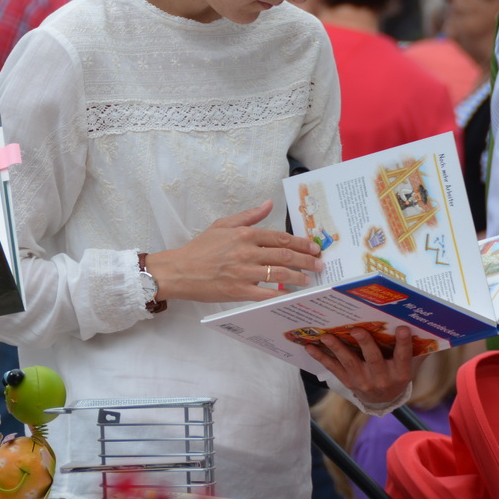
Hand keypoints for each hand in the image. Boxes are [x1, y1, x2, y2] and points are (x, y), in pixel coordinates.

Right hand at [145, 201, 322, 303]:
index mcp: (244, 234)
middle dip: (306, 260)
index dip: (300, 243)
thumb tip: (268, 203)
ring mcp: (243, 272)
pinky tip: (292, 295)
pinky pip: (266, 294)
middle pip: (284, 255)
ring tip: (309, 280)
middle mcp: (246, 252)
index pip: (280, 238)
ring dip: (298, 277)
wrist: (179, 271)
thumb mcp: (223, 225)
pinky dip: (281, 294)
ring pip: (279, 274)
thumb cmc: (200, 248)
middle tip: (319, 264)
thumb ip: (248, 215)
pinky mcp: (238, 291)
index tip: (313, 248)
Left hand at [306, 327, 419, 407]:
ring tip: (327, 336)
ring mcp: (363, 381)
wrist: (383, 401)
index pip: (404, 356)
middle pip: (373, 359)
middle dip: (365, 344)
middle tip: (356, 329)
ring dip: (337, 348)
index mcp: (401, 373)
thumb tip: (424, 327)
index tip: (402, 328)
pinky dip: (321, 357)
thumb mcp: (411, 366)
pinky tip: (310, 347)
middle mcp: (382, 378)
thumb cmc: (398, 375)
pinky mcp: (348, 382)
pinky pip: (334, 369)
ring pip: (349, 363)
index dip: (403, 343)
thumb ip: (417, 350)